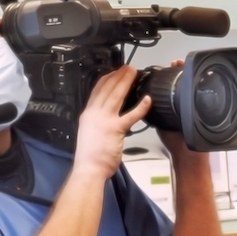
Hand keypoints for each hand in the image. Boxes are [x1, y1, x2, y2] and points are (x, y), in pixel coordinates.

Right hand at [74, 66, 151, 180]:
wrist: (89, 168)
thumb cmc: (90, 155)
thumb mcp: (89, 132)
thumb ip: (97, 122)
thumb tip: (108, 117)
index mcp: (88, 114)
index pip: (96, 91)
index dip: (106, 79)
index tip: (114, 72)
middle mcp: (94, 114)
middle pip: (107, 89)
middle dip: (118, 75)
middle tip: (128, 67)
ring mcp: (104, 120)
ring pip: (117, 96)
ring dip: (126, 82)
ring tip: (134, 73)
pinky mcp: (115, 129)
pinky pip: (130, 115)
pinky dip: (140, 107)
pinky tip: (148, 100)